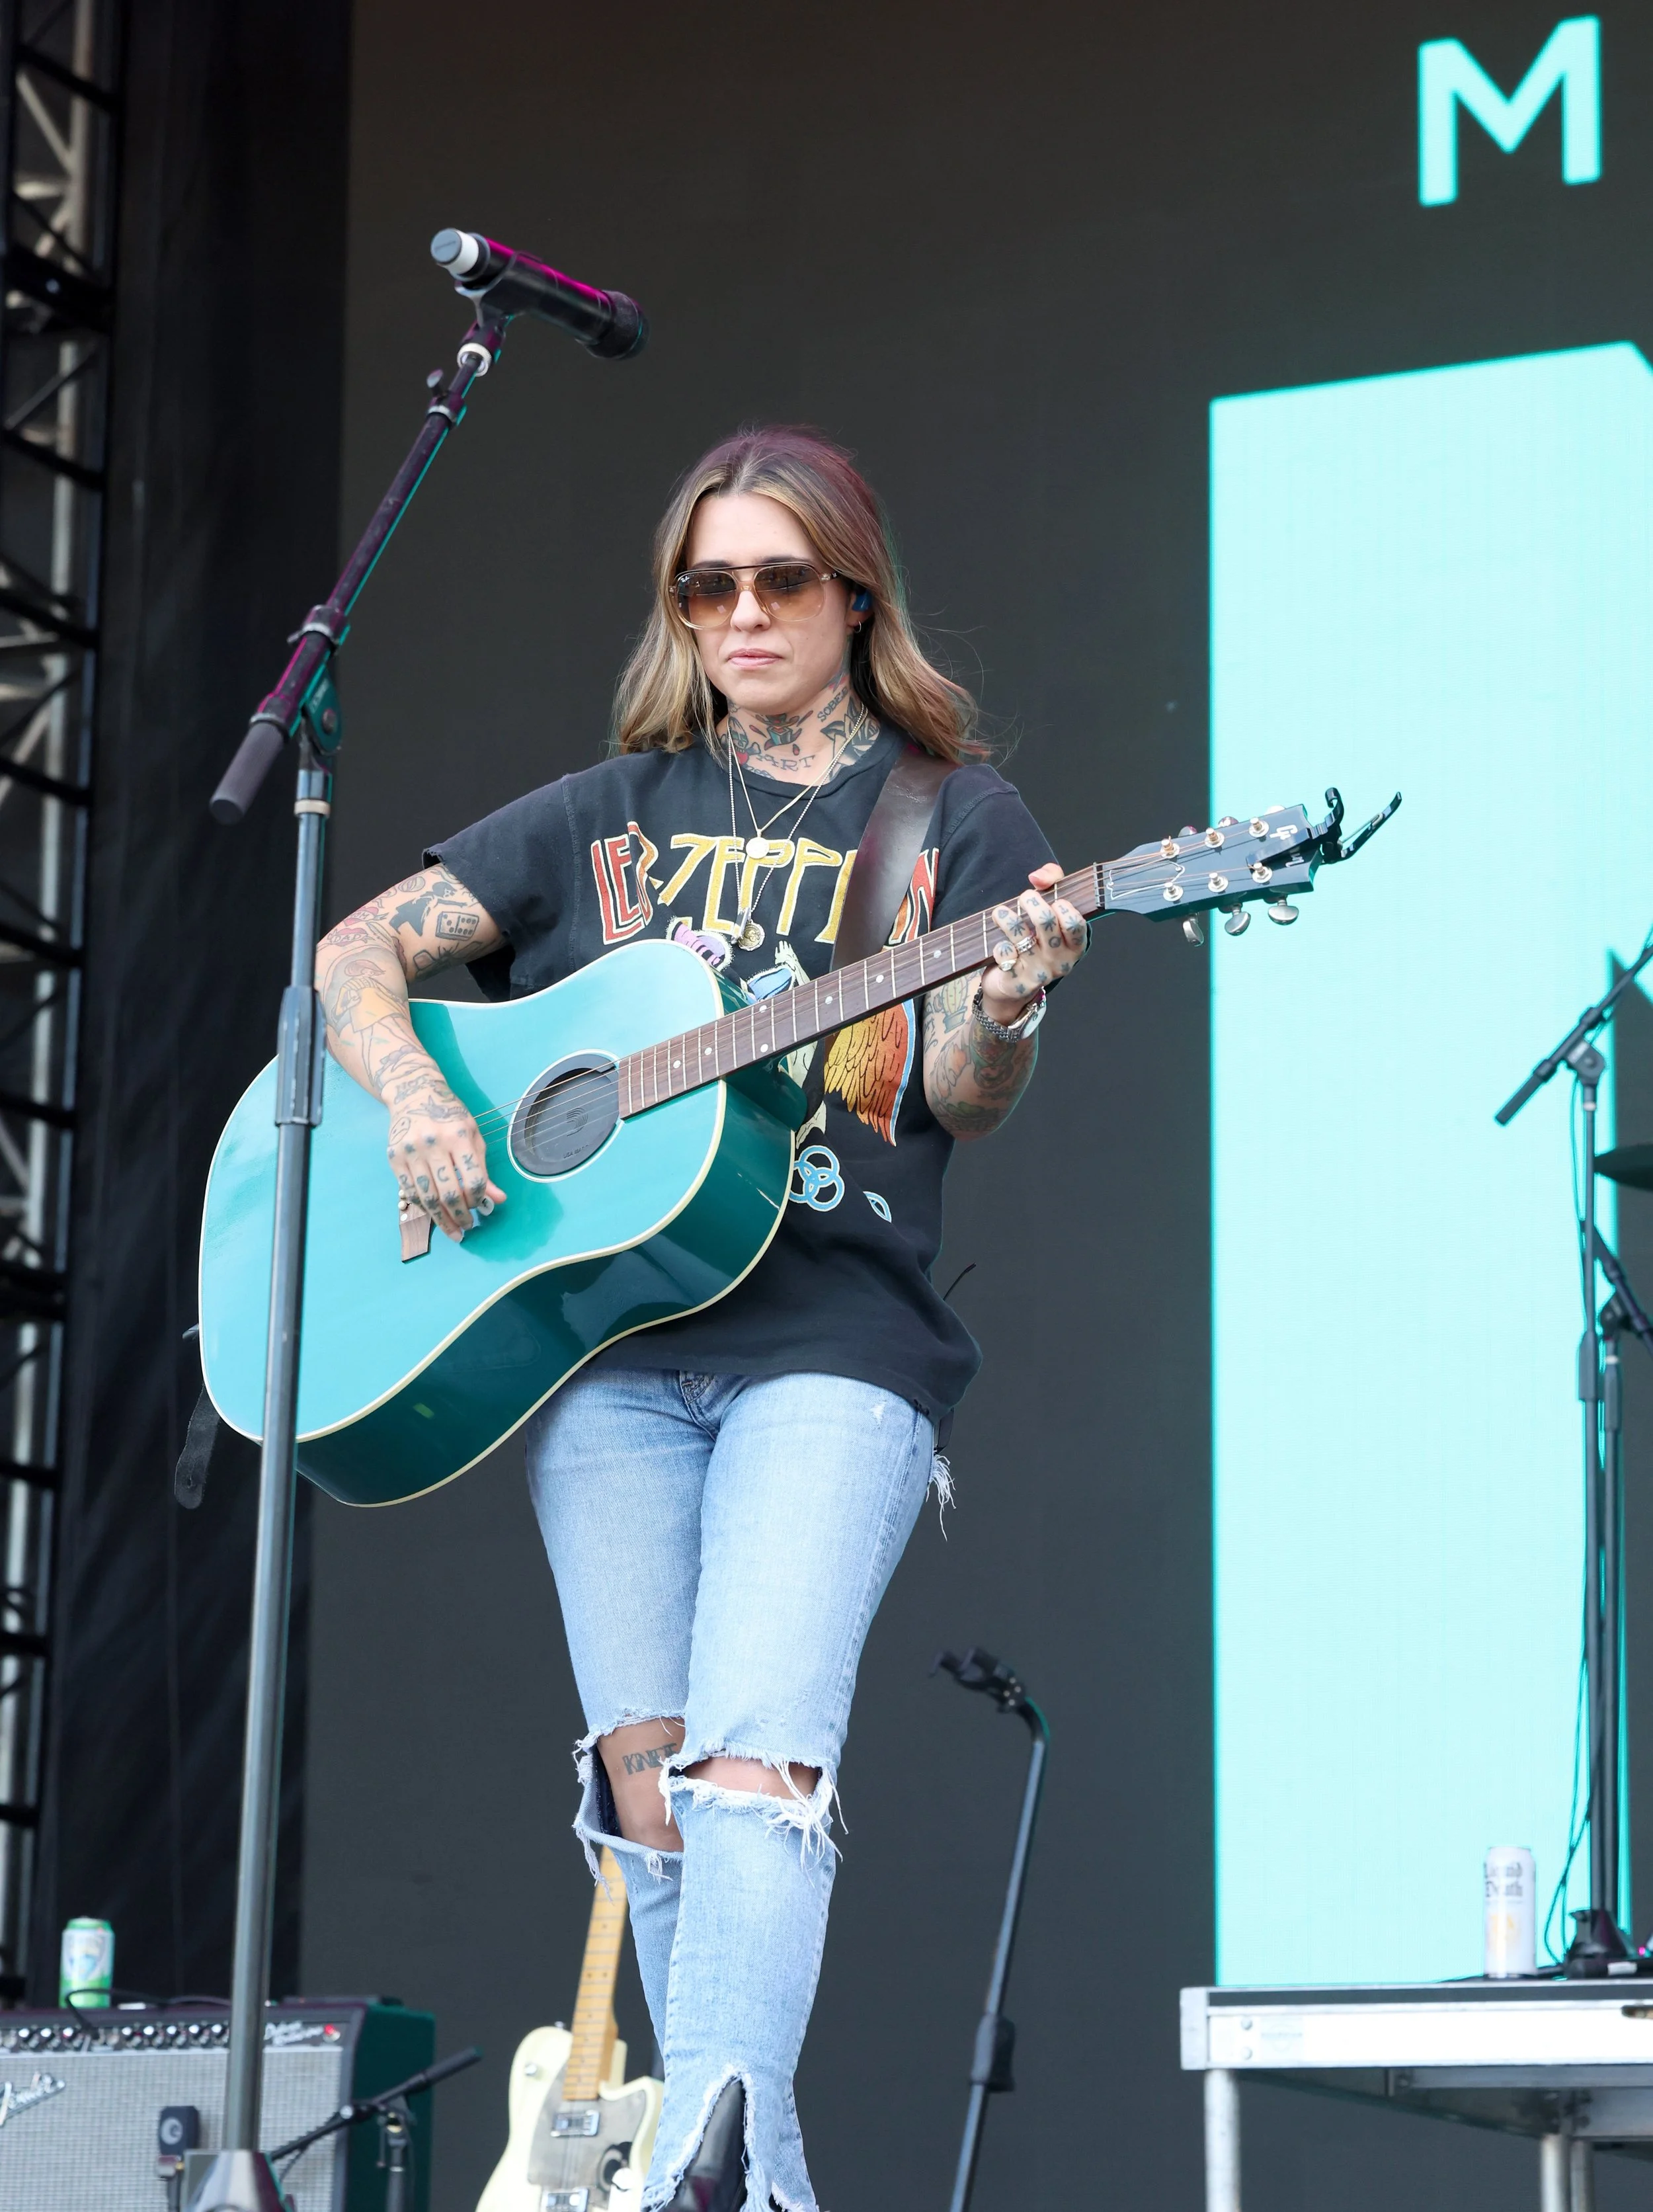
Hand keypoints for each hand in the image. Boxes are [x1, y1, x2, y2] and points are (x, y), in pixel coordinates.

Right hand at [386, 1080, 506, 1241]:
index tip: (480, 1207)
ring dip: (442, 1219)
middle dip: (460, 1216)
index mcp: (458, 1136)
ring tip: (453, 1230)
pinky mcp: (394, 1158)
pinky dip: (423, 1207)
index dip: (478, 1198)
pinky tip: (433, 1213)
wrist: (413, 1092)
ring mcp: (410, 1152)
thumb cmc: (449, 1115)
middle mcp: (433, 1144)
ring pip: (427, 1197)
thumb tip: (498, 1199)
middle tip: (467, 1228)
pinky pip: (409, 1191)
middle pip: (449, 1192)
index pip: (473, 1178)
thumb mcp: (472, 1134)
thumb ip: (483, 1168)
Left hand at [979, 862, 1088, 1025]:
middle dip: (1031, 902)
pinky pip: (1005, 955)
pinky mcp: (1018, 982)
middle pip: (1046, 921)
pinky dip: (1000, 946)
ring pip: (1021, 936)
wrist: (1012, 986)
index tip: (1052, 900)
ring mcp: (1040, 973)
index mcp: (1075, 945)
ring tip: (1000, 913)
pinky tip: (1000, 946)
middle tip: (1024, 898)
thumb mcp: (1049, 909)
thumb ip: (1051, 882)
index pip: (1076, 923)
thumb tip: (1036, 877)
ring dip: (1007, 918)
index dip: (1062, 906)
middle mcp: (1061, 961)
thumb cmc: (1034, 941)